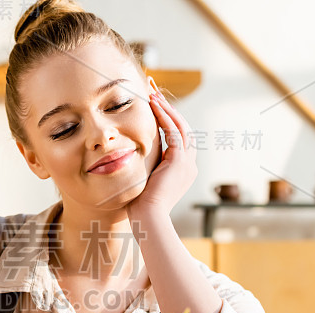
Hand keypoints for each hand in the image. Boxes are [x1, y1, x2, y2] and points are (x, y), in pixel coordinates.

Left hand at [126, 87, 197, 217]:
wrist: (148, 218)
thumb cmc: (139, 207)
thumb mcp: (142, 181)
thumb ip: (141, 169)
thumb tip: (126, 161)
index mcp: (181, 170)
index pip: (177, 138)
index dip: (166, 120)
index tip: (153, 106)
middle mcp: (189, 164)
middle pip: (182, 127)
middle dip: (168, 108)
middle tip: (154, 91)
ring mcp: (187, 163)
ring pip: (181, 126)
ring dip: (167, 108)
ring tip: (153, 94)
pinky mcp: (180, 161)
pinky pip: (175, 132)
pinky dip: (165, 116)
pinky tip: (154, 105)